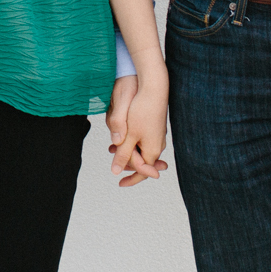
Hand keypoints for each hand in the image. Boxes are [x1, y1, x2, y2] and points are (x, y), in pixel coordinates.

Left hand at [107, 72, 168, 186]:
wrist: (154, 88)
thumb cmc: (142, 109)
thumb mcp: (129, 135)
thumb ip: (122, 154)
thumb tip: (116, 171)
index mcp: (152, 150)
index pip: (143, 172)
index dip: (131, 179)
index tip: (120, 184)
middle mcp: (158, 145)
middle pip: (142, 161)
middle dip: (127, 162)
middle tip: (113, 160)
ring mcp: (157, 135)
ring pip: (141, 150)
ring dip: (127, 150)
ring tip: (112, 147)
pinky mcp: (154, 127)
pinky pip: (142, 140)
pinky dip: (131, 141)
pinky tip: (121, 135)